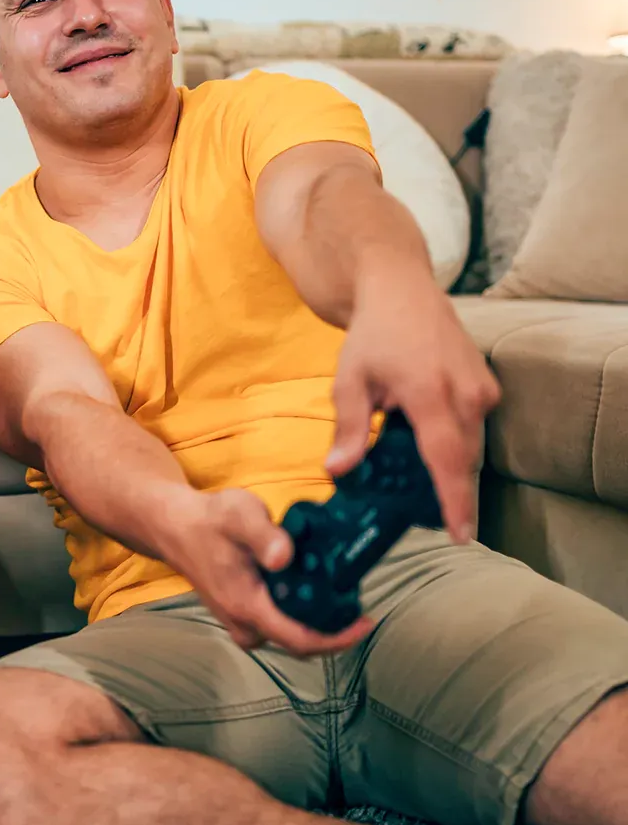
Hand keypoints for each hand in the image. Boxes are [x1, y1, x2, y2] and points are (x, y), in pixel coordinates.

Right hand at [163, 486, 373, 656]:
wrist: (173, 526)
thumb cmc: (208, 519)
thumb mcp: (239, 514)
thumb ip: (264, 535)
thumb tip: (285, 557)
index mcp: (247, 606)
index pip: (300, 639)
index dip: (339, 638)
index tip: (367, 623)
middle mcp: (243, 623)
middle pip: (298, 644)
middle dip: (333, 631)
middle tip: (358, 604)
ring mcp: (238, 622)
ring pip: (287, 638)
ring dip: (315, 625)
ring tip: (339, 599)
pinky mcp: (238, 613)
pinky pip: (276, 627)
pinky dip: (298, 618)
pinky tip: (310, 594)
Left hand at [325, 265, 499, 542]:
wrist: (401, 290)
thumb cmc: (372, 334)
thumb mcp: (349, 380)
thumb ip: (349, 429)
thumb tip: (338, 470)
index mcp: (429, 393)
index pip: (447, 459)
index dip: (453, 501)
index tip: (461, 534)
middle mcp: (464, 392)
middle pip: (461, 460)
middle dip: (448, 493)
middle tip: (425, 519)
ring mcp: (481, 388)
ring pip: (470, 446)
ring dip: (449, 467)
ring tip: (421, 487)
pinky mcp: (487, 386)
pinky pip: (473, 428)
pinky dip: (454, 444)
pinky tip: (426, 448)